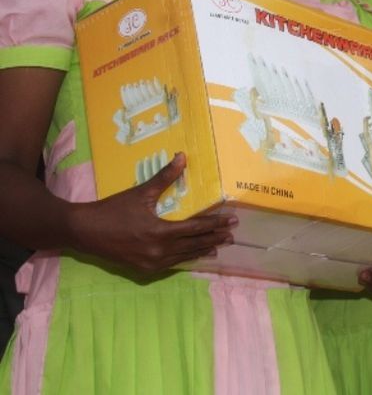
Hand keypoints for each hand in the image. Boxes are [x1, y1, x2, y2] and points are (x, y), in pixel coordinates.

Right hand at [69, 153, 235, 271]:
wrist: (84, 232)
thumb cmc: (113, 210)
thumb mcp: (140, 193)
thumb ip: (165, 177)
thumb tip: (183, 157)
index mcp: (159, 232)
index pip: (195, 228)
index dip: (215, 224)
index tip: (231, 220)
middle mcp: (158, 251)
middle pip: (193, 244)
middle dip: (214, 238)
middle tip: (232, 234)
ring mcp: (151, 263)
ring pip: (184, 256)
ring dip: (202, 250)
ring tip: (219, 246)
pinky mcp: (144, 269)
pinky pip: (171, 264)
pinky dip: (185, 258)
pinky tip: (194, 256)